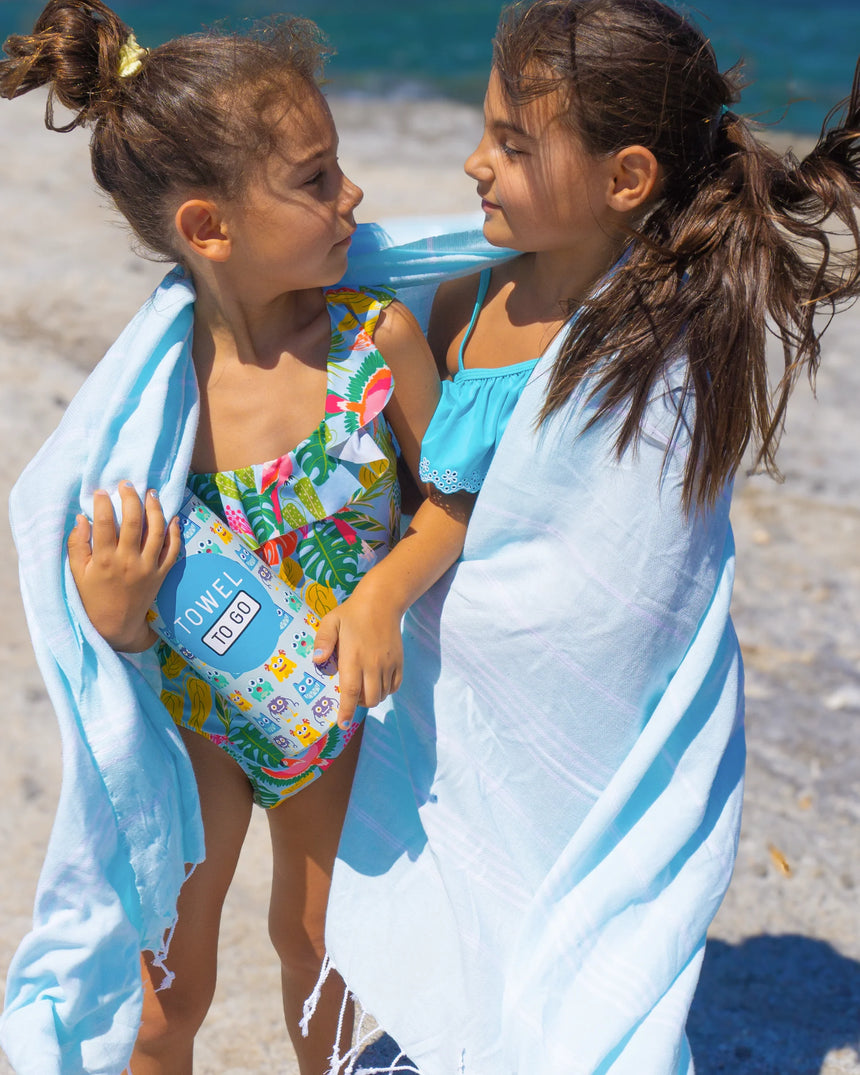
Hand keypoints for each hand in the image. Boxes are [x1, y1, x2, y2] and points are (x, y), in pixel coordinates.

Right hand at [67, 481, 180, 651]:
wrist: (116, 625)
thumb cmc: (92, 596)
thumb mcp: (77, 573)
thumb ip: (77, 544)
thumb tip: (82, 517)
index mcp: (105, 560)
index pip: (105, 523)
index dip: (104, 503)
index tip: (101, 491)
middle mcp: (129, 561)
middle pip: (135, 522)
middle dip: (131, 498)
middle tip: (128, 485)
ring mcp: (148, 567)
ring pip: (157, 531)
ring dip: (155, 508)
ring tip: (151, 493)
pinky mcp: (162, 574)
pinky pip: (173, 549)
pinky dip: (175, 532)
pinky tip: (173, 517)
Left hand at [312, 582, 403, 728]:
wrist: (382, 602)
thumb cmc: (351, 614)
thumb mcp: (331, 622)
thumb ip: (322, 641)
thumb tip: (317, 661)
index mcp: (354, 657)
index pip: (351, 691)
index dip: (347, 711)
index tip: (342, 724)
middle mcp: (373, 664)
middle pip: (370, 699)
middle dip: (359, 705)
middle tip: (351, 697)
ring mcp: (388, 664)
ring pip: (382, 694)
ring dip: (371, 697)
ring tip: (362, 687)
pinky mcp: (399, 662)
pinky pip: (394, 686)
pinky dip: (386, 690)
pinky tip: (377, 682)